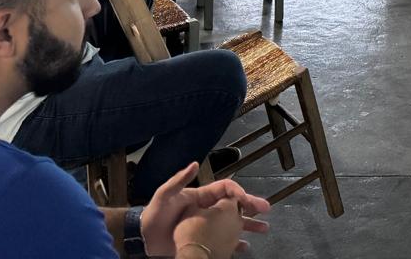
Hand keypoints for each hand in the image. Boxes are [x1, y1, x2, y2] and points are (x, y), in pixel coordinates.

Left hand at [142, 162, 270, 256]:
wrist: (144, 238)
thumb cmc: (154, 214)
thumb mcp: (164, 195)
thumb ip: (178, 180)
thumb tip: (194, 163)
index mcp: (201, 196)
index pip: (225, 190)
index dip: (237, 192)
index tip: (247, 199)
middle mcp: (207, 210)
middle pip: (234, 206)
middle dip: (251, 206)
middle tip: (266, 209)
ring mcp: (206, 226)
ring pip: (233, 224)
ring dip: (248, 225)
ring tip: (264, 229)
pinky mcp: (203, 240)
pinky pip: (224, 241)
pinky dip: (235, 244)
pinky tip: (245, 247)